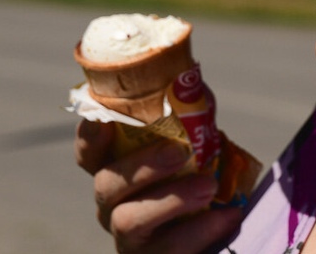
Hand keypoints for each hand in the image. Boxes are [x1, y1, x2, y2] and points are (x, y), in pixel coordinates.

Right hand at [75, 119, 241, 252]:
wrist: (215, 229)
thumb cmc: (196, 177)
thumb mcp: (193, 145)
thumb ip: (189, 115)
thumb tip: (192, 79)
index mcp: (115, 170)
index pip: (88, 153)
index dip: (90, 135)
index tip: (105, 119)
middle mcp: (112, 205)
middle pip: (107, 184)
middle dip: (141, 166)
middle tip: (179, 152)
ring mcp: (128, 238)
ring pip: (129, 221)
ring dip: (170, 200)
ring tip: (209, 187)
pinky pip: (169, 250)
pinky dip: (200, 230)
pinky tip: (227, 215)